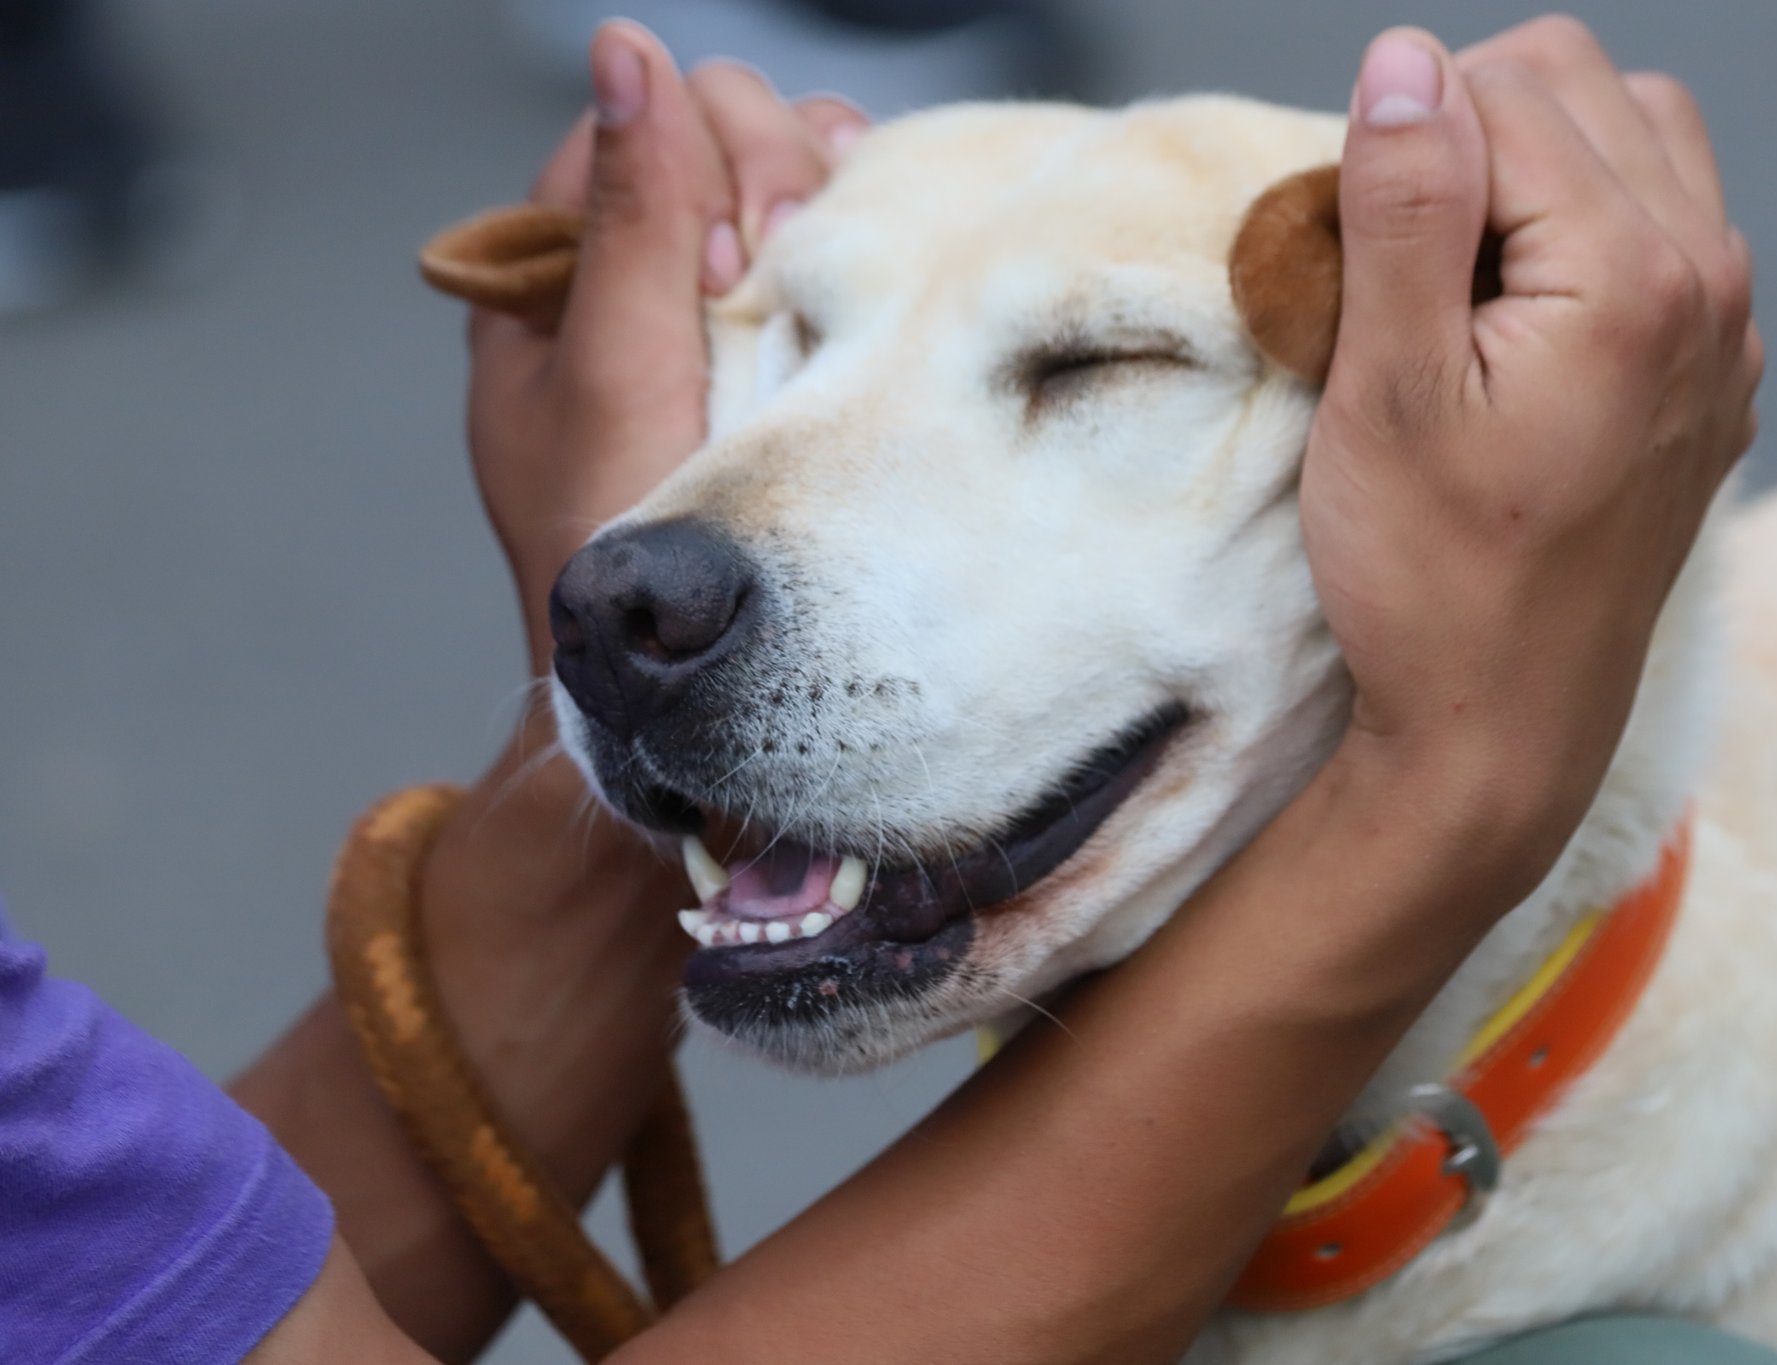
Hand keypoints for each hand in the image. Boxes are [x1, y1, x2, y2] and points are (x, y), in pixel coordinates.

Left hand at [465, 24, 865, 676]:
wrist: (681, 685)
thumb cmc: (623, 557)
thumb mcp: (619, 376)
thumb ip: (632, 216)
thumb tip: (626, 49)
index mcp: (549, 275)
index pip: (632, 126)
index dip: (695, 169)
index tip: (732, 268)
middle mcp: (627, 280)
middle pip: (715, 136)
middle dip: (763, 191)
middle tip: (770, 296)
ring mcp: (708, 315)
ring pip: (782, 180)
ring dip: (818, 215)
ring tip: (813, 303)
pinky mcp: (776, 352)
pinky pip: (826, 248)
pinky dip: (852, 247)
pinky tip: (858, 290)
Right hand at [1306, 18, 1760, 891]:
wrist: (1503, 726)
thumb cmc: (1429, 576)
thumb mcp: (1386, 389)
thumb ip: (1405, 210)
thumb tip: (1403, 59)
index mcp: (1631, 274)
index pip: (1506, 89)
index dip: (1401, 147)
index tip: (1349, 257)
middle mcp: (1710, 281)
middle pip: (1580, 85)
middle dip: (1471, 140)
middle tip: (1398, 266)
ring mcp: (1726, 332)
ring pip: (1637, 138)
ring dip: (1535, 170)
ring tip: (1459, 284)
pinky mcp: (1714, 375)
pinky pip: (1667, 226)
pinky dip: (1586, 230)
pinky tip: (1521, 328)